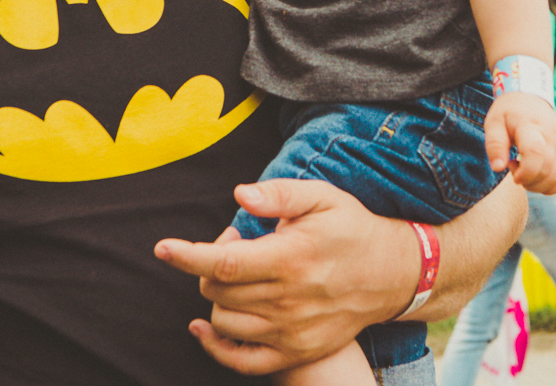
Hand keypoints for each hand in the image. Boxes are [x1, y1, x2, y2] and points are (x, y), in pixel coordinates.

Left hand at [153, 180, 413, 375]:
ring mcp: (292, 332)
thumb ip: (279, 194)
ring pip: (224, 322)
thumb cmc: (351, 228)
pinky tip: (205, 327)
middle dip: (209, 265)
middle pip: (218, 291)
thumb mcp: (322, 197)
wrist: (392, 275)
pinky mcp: (296, 351)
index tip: (163, 248)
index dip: (188, 256)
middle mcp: (289, 300)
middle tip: (236, 245)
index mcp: (292, 258)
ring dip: (217, 297)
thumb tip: (239, 194)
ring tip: (240, 274)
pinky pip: (242, 361)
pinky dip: (216, 346)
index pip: (225, 263)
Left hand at [484, 91, 555, 193]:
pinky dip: (550, 185)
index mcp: (531, 125)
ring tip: (524, 173)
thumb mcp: (494, 123)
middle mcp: (552, 136)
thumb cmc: (509, 112)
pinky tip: (535, 177)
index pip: (536, 152)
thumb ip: (494, 145)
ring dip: (539, 185)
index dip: (525, 171)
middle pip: (548, 169)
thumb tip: (498, 168)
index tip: (511, 169)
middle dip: (528, 180)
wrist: (530, 98)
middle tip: (513, 168)